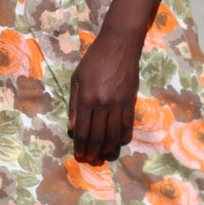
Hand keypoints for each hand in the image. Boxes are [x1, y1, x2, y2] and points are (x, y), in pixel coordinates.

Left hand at [68, 20, 142, 163]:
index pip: (83, 130)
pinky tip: (118, 142)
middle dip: (93, 152)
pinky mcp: (131, 101)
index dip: (80, 146)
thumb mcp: (77, 79)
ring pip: (113, 134)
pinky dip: (123, 137)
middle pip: (98, 136)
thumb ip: (74, 104)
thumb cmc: (94, 60)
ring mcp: (119, 103)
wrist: (118, 45)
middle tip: (90, 160)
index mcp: (86, 98)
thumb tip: (72, 127)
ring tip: (103, 155)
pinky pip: (128, 125)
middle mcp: (102, 104)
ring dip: (108, 148)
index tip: (79, 156)